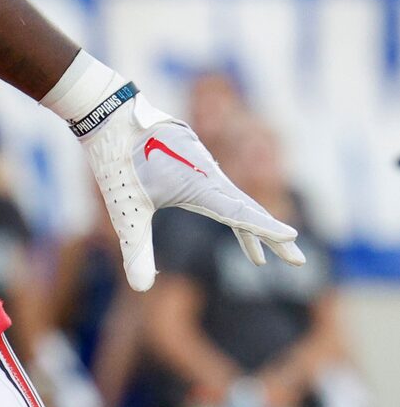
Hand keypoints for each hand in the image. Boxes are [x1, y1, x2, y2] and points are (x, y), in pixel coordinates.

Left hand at [75, 89, 304, 291]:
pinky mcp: (194, 160)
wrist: (109, 116)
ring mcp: (204, 165)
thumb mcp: (125, 212)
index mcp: (199, 185)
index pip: (239, 213)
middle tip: (297, 261)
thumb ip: (137, 250)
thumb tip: (140, 290)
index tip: (292, 239)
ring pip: (235, 200)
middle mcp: (209, 174)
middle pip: (247, 209)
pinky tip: (234, 225)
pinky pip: (222, 189)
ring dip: (251, 227)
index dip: (264, 230)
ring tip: (261, 259)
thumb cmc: (117, 162)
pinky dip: (234, 210)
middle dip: (271, 238)